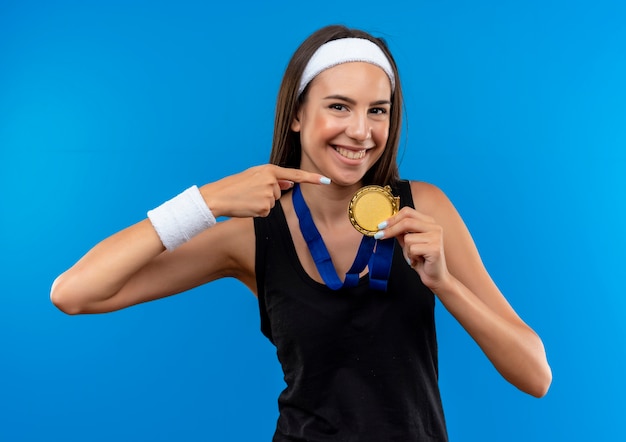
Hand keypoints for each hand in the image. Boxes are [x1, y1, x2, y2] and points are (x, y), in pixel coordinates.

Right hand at [200, 165, 329, 217]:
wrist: (218, 196)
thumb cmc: (234, 186)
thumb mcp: (254, 177)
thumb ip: (274, 180)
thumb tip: (290, 183)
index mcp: (269, 170)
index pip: (295, 175)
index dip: (313, 179)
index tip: (327, 180)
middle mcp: (271, 181)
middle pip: (279, 192)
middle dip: (267, 195)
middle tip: (249, 192)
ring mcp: (268, 194)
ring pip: (273, 203)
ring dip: (261, 204)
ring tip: (247, 198)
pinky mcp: (264, 207)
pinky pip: (267, 212)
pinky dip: (258, 212)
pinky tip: (247, 206)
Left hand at [376, 207, 450, 290]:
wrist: (435, 276)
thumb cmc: (421, 259)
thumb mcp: (408, 242)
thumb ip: (400, 232)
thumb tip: (386, 224)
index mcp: (429, 222)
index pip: (408, 212)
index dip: (392, 218)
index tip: (381, 225)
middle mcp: (435, 227)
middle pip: (407, 222)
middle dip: (391, 229)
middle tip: (379, 235)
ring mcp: (436, 237)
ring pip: (408, 238)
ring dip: (406, 250)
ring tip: (413, 256)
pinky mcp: (435, 248)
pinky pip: (412, 249)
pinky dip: (411, 256)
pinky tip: (418, 260)